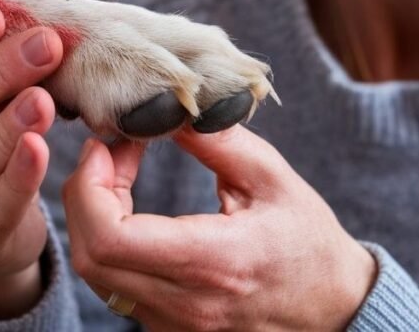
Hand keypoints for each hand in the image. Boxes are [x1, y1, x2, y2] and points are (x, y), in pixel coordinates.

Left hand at [62, 126, 376, 330]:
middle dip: (83, 194)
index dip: (89, 186)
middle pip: (90, 256)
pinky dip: (108, 241)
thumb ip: (216, 142)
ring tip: (120, 175)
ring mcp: (172, 323)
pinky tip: (130, 210)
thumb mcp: (272, 179)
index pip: (111, 237)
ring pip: (96, 273)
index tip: (106, 146)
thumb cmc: (308, 243)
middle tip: (109, 153)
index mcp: (214, 260)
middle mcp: (185, 302)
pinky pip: (114, 285)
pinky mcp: (167, 328)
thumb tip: (168, 109)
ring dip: (92, 217)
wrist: (335, 309)